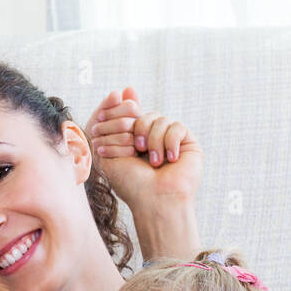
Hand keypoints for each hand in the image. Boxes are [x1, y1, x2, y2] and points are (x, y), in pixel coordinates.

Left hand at [85, 86, 202, 206]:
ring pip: (159, 118)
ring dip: (153, 141)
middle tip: (135, 149)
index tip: (103, 120)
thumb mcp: (112, 151)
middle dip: (135, 129)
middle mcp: (152, 137)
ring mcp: (170, 139)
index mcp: (134, 139)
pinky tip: (170, 160)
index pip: (128, 114)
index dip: (117, 114)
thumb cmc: (132, 183)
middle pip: (142, 113)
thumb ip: (114, 123)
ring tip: (154, 162)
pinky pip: (177, 126)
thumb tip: (123, 90)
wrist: (155, 200)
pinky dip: (170, 143)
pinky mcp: (188, 142)